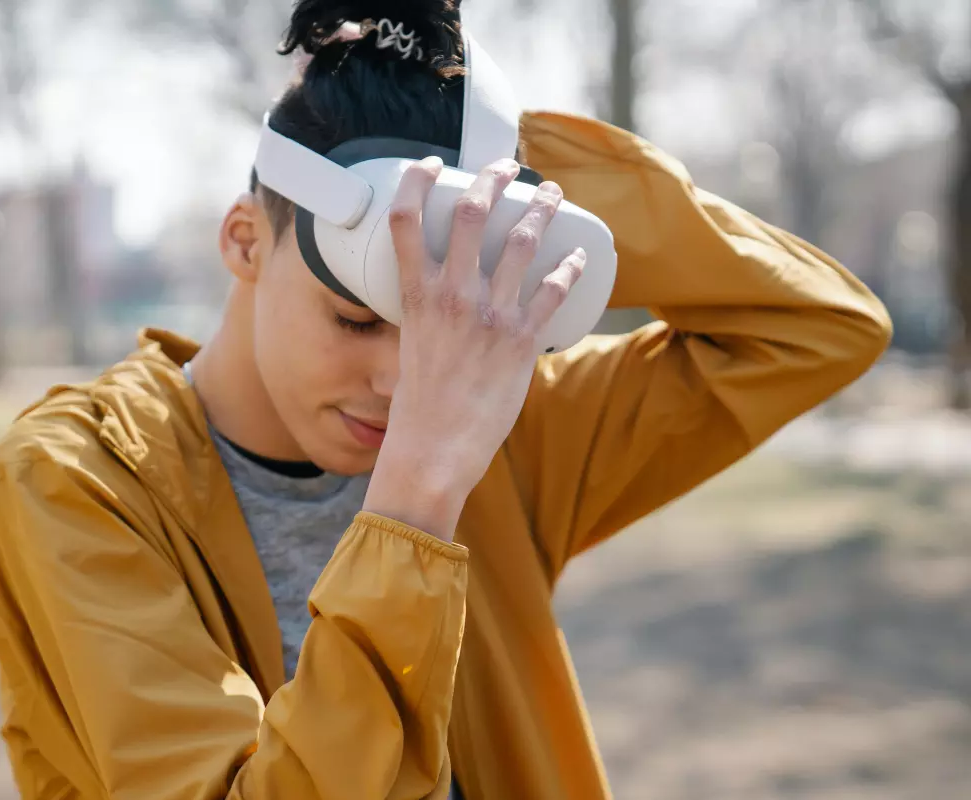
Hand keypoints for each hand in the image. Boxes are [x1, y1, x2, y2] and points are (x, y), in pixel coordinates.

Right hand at [363, 157, 586, 540]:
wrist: (435, 449)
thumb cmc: (419, 406)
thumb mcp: (411, 347)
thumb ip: (430, 317)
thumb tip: (452, 303)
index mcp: (416, 296)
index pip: (404, 220)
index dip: (416, 182)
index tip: (430, 166)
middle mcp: (453, 296)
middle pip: (472, 213)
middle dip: (493, 178)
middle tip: (507, 168)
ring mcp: (490, 315)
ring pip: (522, 240)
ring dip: (542, 209)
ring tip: (553, 195)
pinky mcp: (522, 340)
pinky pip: (555, 291)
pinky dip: (571, 269)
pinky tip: (580, 257)